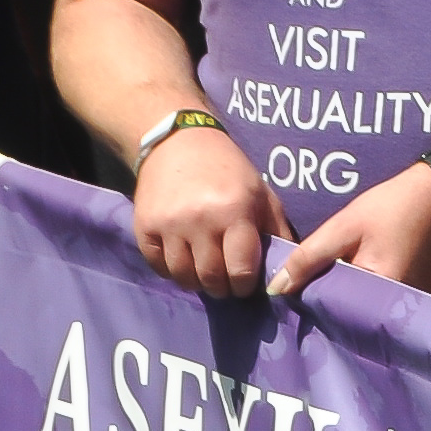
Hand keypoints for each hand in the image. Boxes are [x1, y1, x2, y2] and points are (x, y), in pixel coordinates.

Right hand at [132, 122, 290, 298]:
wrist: (177, 142)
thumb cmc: (228, 171)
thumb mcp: (261, 194)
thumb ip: (276, 232)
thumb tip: (286, 272)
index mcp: (234, 211)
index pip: (241, 271)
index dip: (244, 286)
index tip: (245, 284)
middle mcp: (200, 220)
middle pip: (211, 278)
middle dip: (222, 288)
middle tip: (225, 284)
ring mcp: (169, 224)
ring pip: (183, 277)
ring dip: (197, 282)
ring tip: (205, 275)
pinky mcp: (144, 226)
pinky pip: (158, 266)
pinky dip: (172, 271)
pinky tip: (183, 262)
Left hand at [267, 163, 430, 300]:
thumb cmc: (392, 207)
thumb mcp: (343, 227)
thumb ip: (308, 259)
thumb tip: (276, 290)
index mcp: (381, 291)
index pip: (338, 313)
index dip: (316, 307)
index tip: (298, 299)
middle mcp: (403, 308)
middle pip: (357, 318)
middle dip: (335, 310)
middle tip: (318, 295)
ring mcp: (417, 308)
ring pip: (374, 316)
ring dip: (356, 308)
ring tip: (341, 293)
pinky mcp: (425, 301)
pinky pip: (391, 311)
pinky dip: (376, 303)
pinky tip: (366, 288)